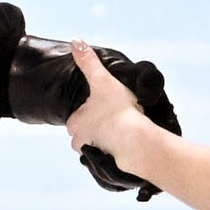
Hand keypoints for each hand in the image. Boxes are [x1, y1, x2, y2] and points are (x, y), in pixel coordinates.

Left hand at [58, 40, 181, 201]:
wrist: (135, 141)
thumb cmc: (118, 110)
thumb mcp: (103, 80)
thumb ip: (89, 62)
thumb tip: (76, 41)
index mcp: (75, 123)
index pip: (80, 116)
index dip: (95, 111)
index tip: (109, 108)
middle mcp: (79, 142)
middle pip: (88, 133)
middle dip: (100, 129)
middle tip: (119, 120)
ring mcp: (93, 157)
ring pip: (99, 147)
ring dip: (109, 142)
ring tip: (127, 134)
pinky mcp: (108, 168)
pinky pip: (111, 160)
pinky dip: (118, 155)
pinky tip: (131, 147)